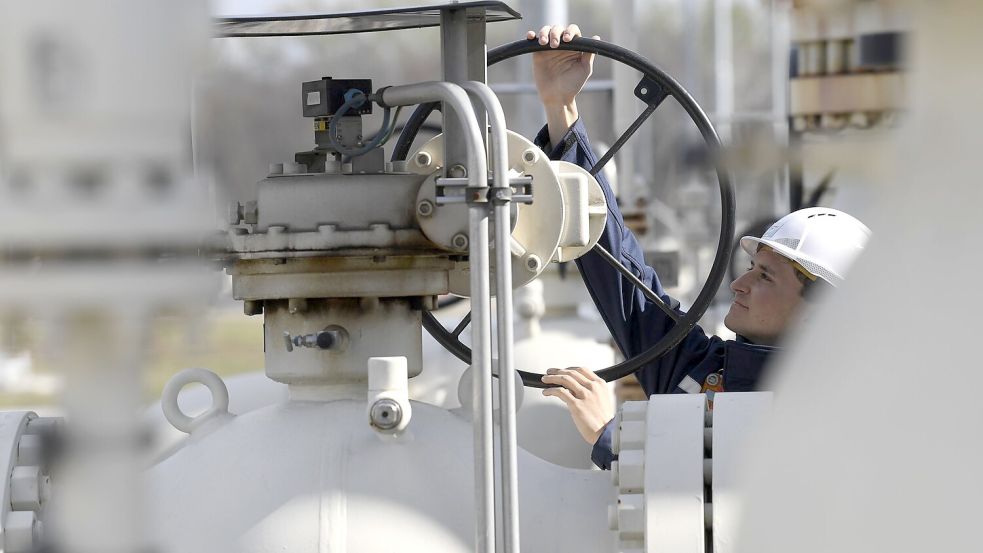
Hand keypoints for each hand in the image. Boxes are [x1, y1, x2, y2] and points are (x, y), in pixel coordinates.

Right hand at [526, 24, 599, 145]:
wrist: (558, 97)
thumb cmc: (573, 84)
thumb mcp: (584, 69)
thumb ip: (589, 54)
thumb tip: (596, 37)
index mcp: (573, 46)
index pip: (572, 31)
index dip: (570, 32)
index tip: (567, 39)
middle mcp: (561, 45)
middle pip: (557, 29)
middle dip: (555, 33)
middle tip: (555, 46)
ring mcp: (548, 48)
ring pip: (545, 31)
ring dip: (544, 33)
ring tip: (543, 43)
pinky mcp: (537, 54)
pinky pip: (533, 42)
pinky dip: (531, 36)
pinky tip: (531, 36)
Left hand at [542, 367, 614, 444]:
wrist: (607, 433)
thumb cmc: (603, 420)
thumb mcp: (602, 399)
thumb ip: (589, 391)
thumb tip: (572, 388)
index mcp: (600, 384)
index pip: (582, 370)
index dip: (568, 368)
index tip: (561, 370)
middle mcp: (593, 387)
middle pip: (571, 373)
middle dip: (557, 371)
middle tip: (549, 372)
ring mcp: (585, 395)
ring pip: (564, 379)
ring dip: (552, 378)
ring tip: (545, 379)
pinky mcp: (577, 405)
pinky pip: (560, 392)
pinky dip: (551, 390)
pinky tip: (546, 392)